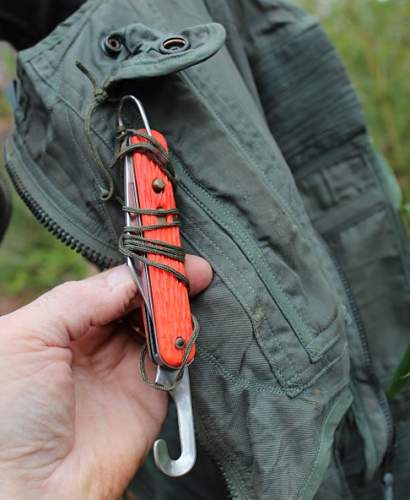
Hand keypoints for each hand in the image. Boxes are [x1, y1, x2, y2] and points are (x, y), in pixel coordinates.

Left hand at [0, 256, 211, 499]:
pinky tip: (184, 333)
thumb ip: (78, 298)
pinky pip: (175, 360)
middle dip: (164, 285)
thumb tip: (129, 279)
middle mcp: (94, 342)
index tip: (165, 256)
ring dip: (176, 310)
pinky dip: (183, 344)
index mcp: (62, 324)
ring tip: (189, 299)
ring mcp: (124, 368)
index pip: (108, 284)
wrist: (31, 491)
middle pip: (139, 301)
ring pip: (160, 324)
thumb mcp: (27, 336)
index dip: (138, 269)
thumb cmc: (8, 414)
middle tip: (189, 273)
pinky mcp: (150, 394)